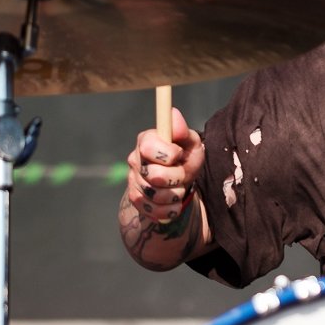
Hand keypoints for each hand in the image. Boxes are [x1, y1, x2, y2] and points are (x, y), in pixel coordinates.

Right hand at [125, 107, 203, 223]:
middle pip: (156, 176)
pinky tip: (174, 202)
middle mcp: (135, 160)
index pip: (149, 147)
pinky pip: (153, 211)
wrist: (180, 183)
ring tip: (179, 188)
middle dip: (177, 178)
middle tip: (182, 174)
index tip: (178, 154)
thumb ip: (183, 130)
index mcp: (146, 141)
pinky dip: (170, 209)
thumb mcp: (191, 142)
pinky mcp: (135, 200)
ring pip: (155, 196)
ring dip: (175, 195)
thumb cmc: (185, 158)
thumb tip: (173, 113)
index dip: (168, 154)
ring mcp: (133, 181)